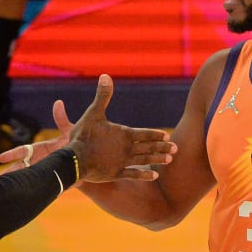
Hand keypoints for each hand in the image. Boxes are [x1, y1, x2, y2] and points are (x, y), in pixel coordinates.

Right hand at [43, 75, 176, 183]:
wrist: (75, 159)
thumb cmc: (84, 135)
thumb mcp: (93, 113)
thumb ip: (103, 96)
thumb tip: (105, 76)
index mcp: (125, 134)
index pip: (145, 134)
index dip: (156, 135)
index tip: (167, 136)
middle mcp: (128, 148)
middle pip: (149, 147)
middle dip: (163, 147)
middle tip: (176, 149)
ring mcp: (123, 162)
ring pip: (145, 160)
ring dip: (158, 159)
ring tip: (169, 160)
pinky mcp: (117, 173)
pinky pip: (135, 174)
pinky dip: (145, 175)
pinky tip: (155, 175)